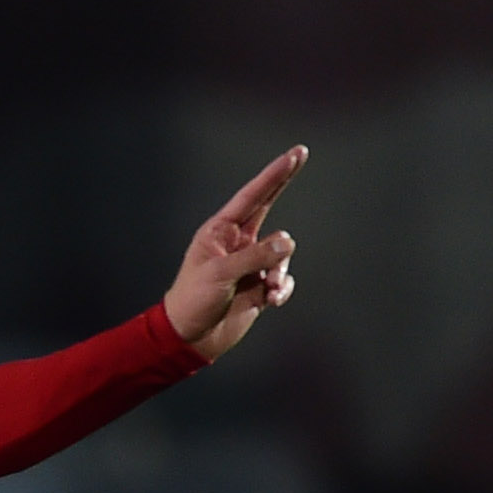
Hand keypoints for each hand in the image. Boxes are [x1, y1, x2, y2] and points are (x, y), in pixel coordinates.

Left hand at [164, 146, 303, 361]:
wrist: (190, 338)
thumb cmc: (194, 301)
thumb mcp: (221, 274)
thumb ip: (256, 255)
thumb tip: (287, 244)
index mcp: (220, 232)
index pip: (252, 197)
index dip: (274, 175)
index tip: (295, 154)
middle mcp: (237, 243)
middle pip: (268, 206)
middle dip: (283, 183)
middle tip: (302, 153)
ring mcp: (249, 263)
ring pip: (282, 253)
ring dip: (279, 271)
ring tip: (267, 288)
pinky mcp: (258, 286)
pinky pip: (283, 279)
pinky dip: (282, 289)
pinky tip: (271, 300)